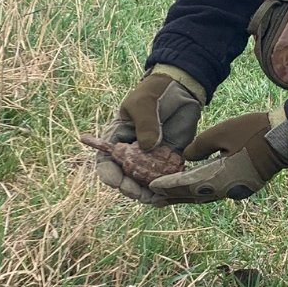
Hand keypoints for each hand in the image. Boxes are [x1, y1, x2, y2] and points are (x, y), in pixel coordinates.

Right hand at [88, 69, 203, 203]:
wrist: (181, 89)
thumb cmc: (155, 92)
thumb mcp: (145, 103)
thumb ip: (145, 124)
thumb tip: (148, 147)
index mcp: (117, 139)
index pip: (106, 161)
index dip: (109, 174)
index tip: (116, 182)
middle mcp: (132, 153)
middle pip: (125, 178)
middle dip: (129, 188)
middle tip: (137, 193)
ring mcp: (151, 159)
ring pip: (145, 183)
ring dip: (148, 193)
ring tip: (155, 197)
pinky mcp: (169, 160)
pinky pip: (165, 179)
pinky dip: (166, 188)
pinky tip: (170, 194)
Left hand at [149, 107, 287, 203]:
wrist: (285, 138)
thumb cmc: (254, 131)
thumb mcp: (221, 132)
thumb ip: (199, 146)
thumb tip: (186, 157)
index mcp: (219, 178)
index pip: (186, 185)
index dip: (167, 186)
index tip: (151, 187)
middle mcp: (226, 189)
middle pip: (193, 196)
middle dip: (173, 196)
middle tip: (152, 198)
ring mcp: (236, 190)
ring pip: (204, 196)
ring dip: (186, 196)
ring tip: (167, 196)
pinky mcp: (243, 186)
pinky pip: (215, 191)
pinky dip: (200, 190)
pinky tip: (192, 187)